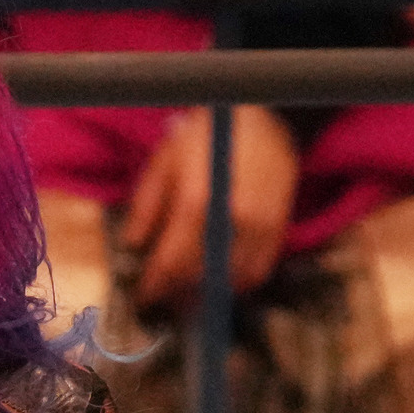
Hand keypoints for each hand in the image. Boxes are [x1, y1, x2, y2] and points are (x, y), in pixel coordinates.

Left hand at [120, 106, 299, 309]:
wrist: (260, 114)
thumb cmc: (203, 136)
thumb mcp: (163, 163)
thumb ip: (145, 207)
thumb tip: (132, 244)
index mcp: (197, 201)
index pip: (172, 261)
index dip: (155, 286)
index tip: (142, 297)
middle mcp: (232, 218)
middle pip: (201, 276)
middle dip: (178, 292)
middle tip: (163, 297)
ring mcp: (261, 224)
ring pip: (233, 279)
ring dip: (209, 292)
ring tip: (189, 292)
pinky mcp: (281, 226)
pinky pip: (260, 270)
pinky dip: (239, 281)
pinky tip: (221, 279)